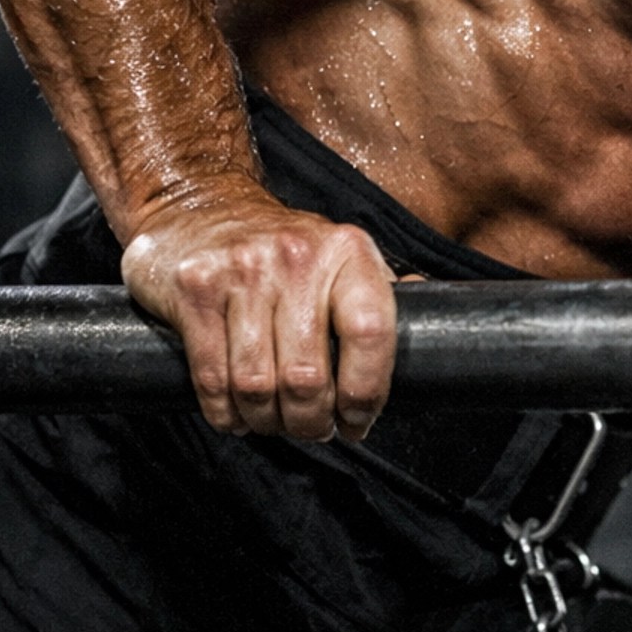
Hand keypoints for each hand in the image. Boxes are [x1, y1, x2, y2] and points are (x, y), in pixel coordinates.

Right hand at [121, 189, 397, 441]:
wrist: (199, 204)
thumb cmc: (282, 246)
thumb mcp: (342, 255)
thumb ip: (383, 293)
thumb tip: (437, 327)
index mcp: (348, 252)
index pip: (371, 333)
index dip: (366, 393)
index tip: (357, 421)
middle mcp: (297, 256)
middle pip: (308, 377)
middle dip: (311, 422)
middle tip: (312, 428)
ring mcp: (242, 270)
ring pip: (257, 386)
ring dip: (267, 422)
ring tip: (274, 421)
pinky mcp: (194, 288)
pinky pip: (212, 379)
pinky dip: (225, 413)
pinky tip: (236, 413)